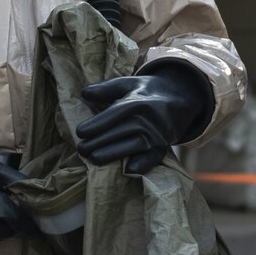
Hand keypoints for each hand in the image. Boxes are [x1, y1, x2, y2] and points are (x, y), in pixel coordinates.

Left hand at [74, 64, 212, 174]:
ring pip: (134, 145)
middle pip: (123, 130)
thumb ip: (105, 88)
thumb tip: (84, 93)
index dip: (98, 123)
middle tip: (81, 149)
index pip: (117, 113)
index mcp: (139, 101)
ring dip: (113, 154)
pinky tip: (128, 170)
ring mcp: (158, 134)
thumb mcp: (126, 84)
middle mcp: (150, 118)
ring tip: (93, 158)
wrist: (175, 101)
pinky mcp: (162, 147)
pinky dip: (143, 165)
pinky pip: (153, 158)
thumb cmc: (142, 93)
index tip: (80, 132)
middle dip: (100, 141)